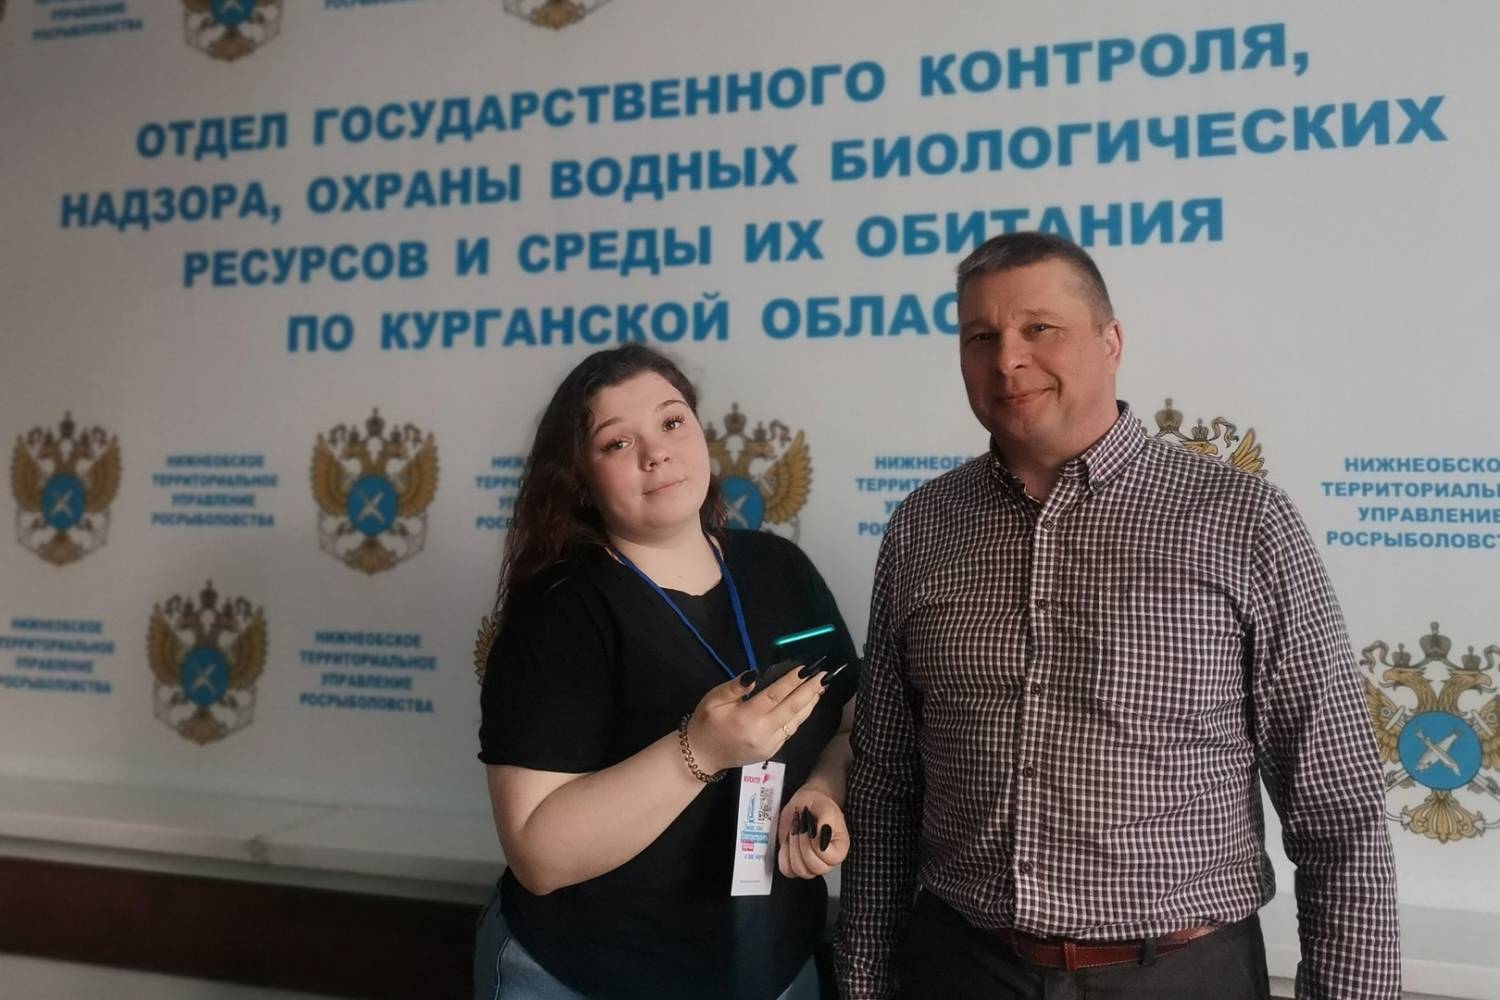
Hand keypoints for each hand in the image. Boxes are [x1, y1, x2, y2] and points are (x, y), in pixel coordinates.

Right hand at [685, 666, 826, 774]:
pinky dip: (801, 715)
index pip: (774, 695)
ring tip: (821, 686)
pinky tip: (807, 703)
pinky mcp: (773, 751)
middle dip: (810, 690)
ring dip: (810, 702)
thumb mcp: (713, 700)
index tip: (806, 668)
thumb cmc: (706, 723)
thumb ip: (734, 687)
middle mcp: (762, 732)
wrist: (703, 756)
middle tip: (824, 675)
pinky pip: (791, 730)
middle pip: (792, 708)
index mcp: (746, 718)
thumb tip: (755, 675)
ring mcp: (770, 744)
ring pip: (796, 721)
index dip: (791, 681)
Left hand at [776, 786, 847, 877]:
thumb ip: (827, 822)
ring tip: (795, 831)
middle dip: (803, 844)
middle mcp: (826, 861)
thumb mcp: (827, 808)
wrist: (804, 805)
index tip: (812, 829)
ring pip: (799, 869)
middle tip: (802, 827)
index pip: (831, 859)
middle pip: (815, 868)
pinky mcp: (794, 864)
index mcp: (840, 849)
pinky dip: (784, 854)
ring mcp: (810, 865)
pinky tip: (788, 841)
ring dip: (792, 847)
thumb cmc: (818, 807)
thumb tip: (821, 838)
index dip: (817, 845)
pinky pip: (786, 869)